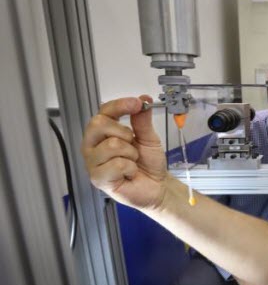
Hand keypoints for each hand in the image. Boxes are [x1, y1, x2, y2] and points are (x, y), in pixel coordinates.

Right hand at [82, 95, 167, 209]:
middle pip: (99, 124)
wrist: (157, 186)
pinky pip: (116, 164)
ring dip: (130, 153)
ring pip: (111, 145)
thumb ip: (143, 120)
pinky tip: (129, 173)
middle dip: (125, 133)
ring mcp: (92, 162)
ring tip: (132, 162)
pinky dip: (130, 168)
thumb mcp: (149, 138)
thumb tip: (144, 99)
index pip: (103, 111)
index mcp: (102, 133)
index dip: (119, 105)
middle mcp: (92, 145)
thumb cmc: (149, 163)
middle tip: (133, 145)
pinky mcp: (98, 178)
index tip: (137, 103)